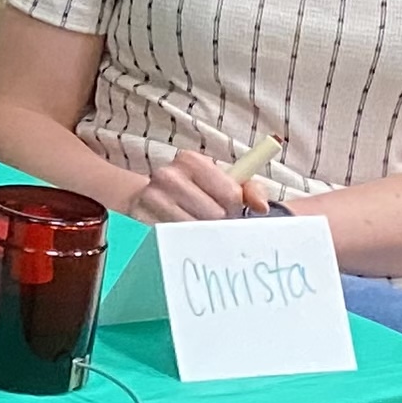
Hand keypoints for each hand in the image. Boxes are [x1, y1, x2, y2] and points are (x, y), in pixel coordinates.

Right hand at [123, 151, 283, 225]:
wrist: (144, 198)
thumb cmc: (193, 190)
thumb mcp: (222, 181)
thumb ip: (250, 189)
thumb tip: (261, 207)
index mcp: (191, 160)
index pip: (231, 194)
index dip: (234, 207)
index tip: (227, 209)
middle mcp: (168, 175)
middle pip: (214, 216)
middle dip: (218, 224)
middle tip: (210, 222)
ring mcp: (151, 198)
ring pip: (196, 231)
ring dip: (201, 236)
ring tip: (195, 228)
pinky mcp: (140, 219)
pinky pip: (176, 241)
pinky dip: (183, 243)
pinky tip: (180, 236)